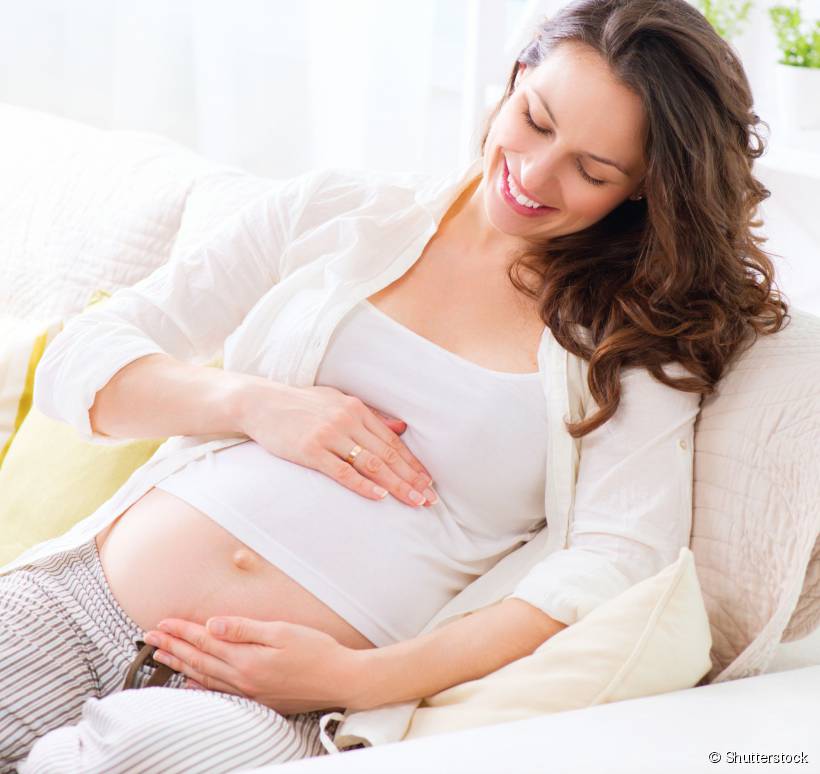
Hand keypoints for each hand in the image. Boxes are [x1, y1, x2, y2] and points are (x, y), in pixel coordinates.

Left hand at [144, 617, 367, 714]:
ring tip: (161, 656)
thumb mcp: (281, 631)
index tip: (162, 623)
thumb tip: (213, 625)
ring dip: (180, 665)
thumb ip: (244, 629)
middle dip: (172, 647)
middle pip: (199, 661)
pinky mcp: (258, 698)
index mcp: (247, 659)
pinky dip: (201, 687)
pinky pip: (220, 693)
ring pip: (205, 678)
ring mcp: (250, 692)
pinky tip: (192, 683)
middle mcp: (243, 678)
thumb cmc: (316, 651)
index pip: (206, 641)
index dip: (182, 631)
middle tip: (149, 638)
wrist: (340, 679)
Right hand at [235, 379, 437, 508]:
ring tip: (413, 501)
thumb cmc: (301, 404)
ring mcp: (329, 435)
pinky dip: (363, 485)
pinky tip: (380, 496)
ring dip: (395, 485)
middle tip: (429, 498)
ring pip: (370, 464)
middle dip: (411, 478)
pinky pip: (342, 471)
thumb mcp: (337, 401)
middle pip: (386, 454)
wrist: (261, 403)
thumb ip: (370, 416)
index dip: (412, 463)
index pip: (392, 441)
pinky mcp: (311, 450)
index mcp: (356, 409)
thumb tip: (401, 429)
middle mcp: (346, 421)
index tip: (428, 480)